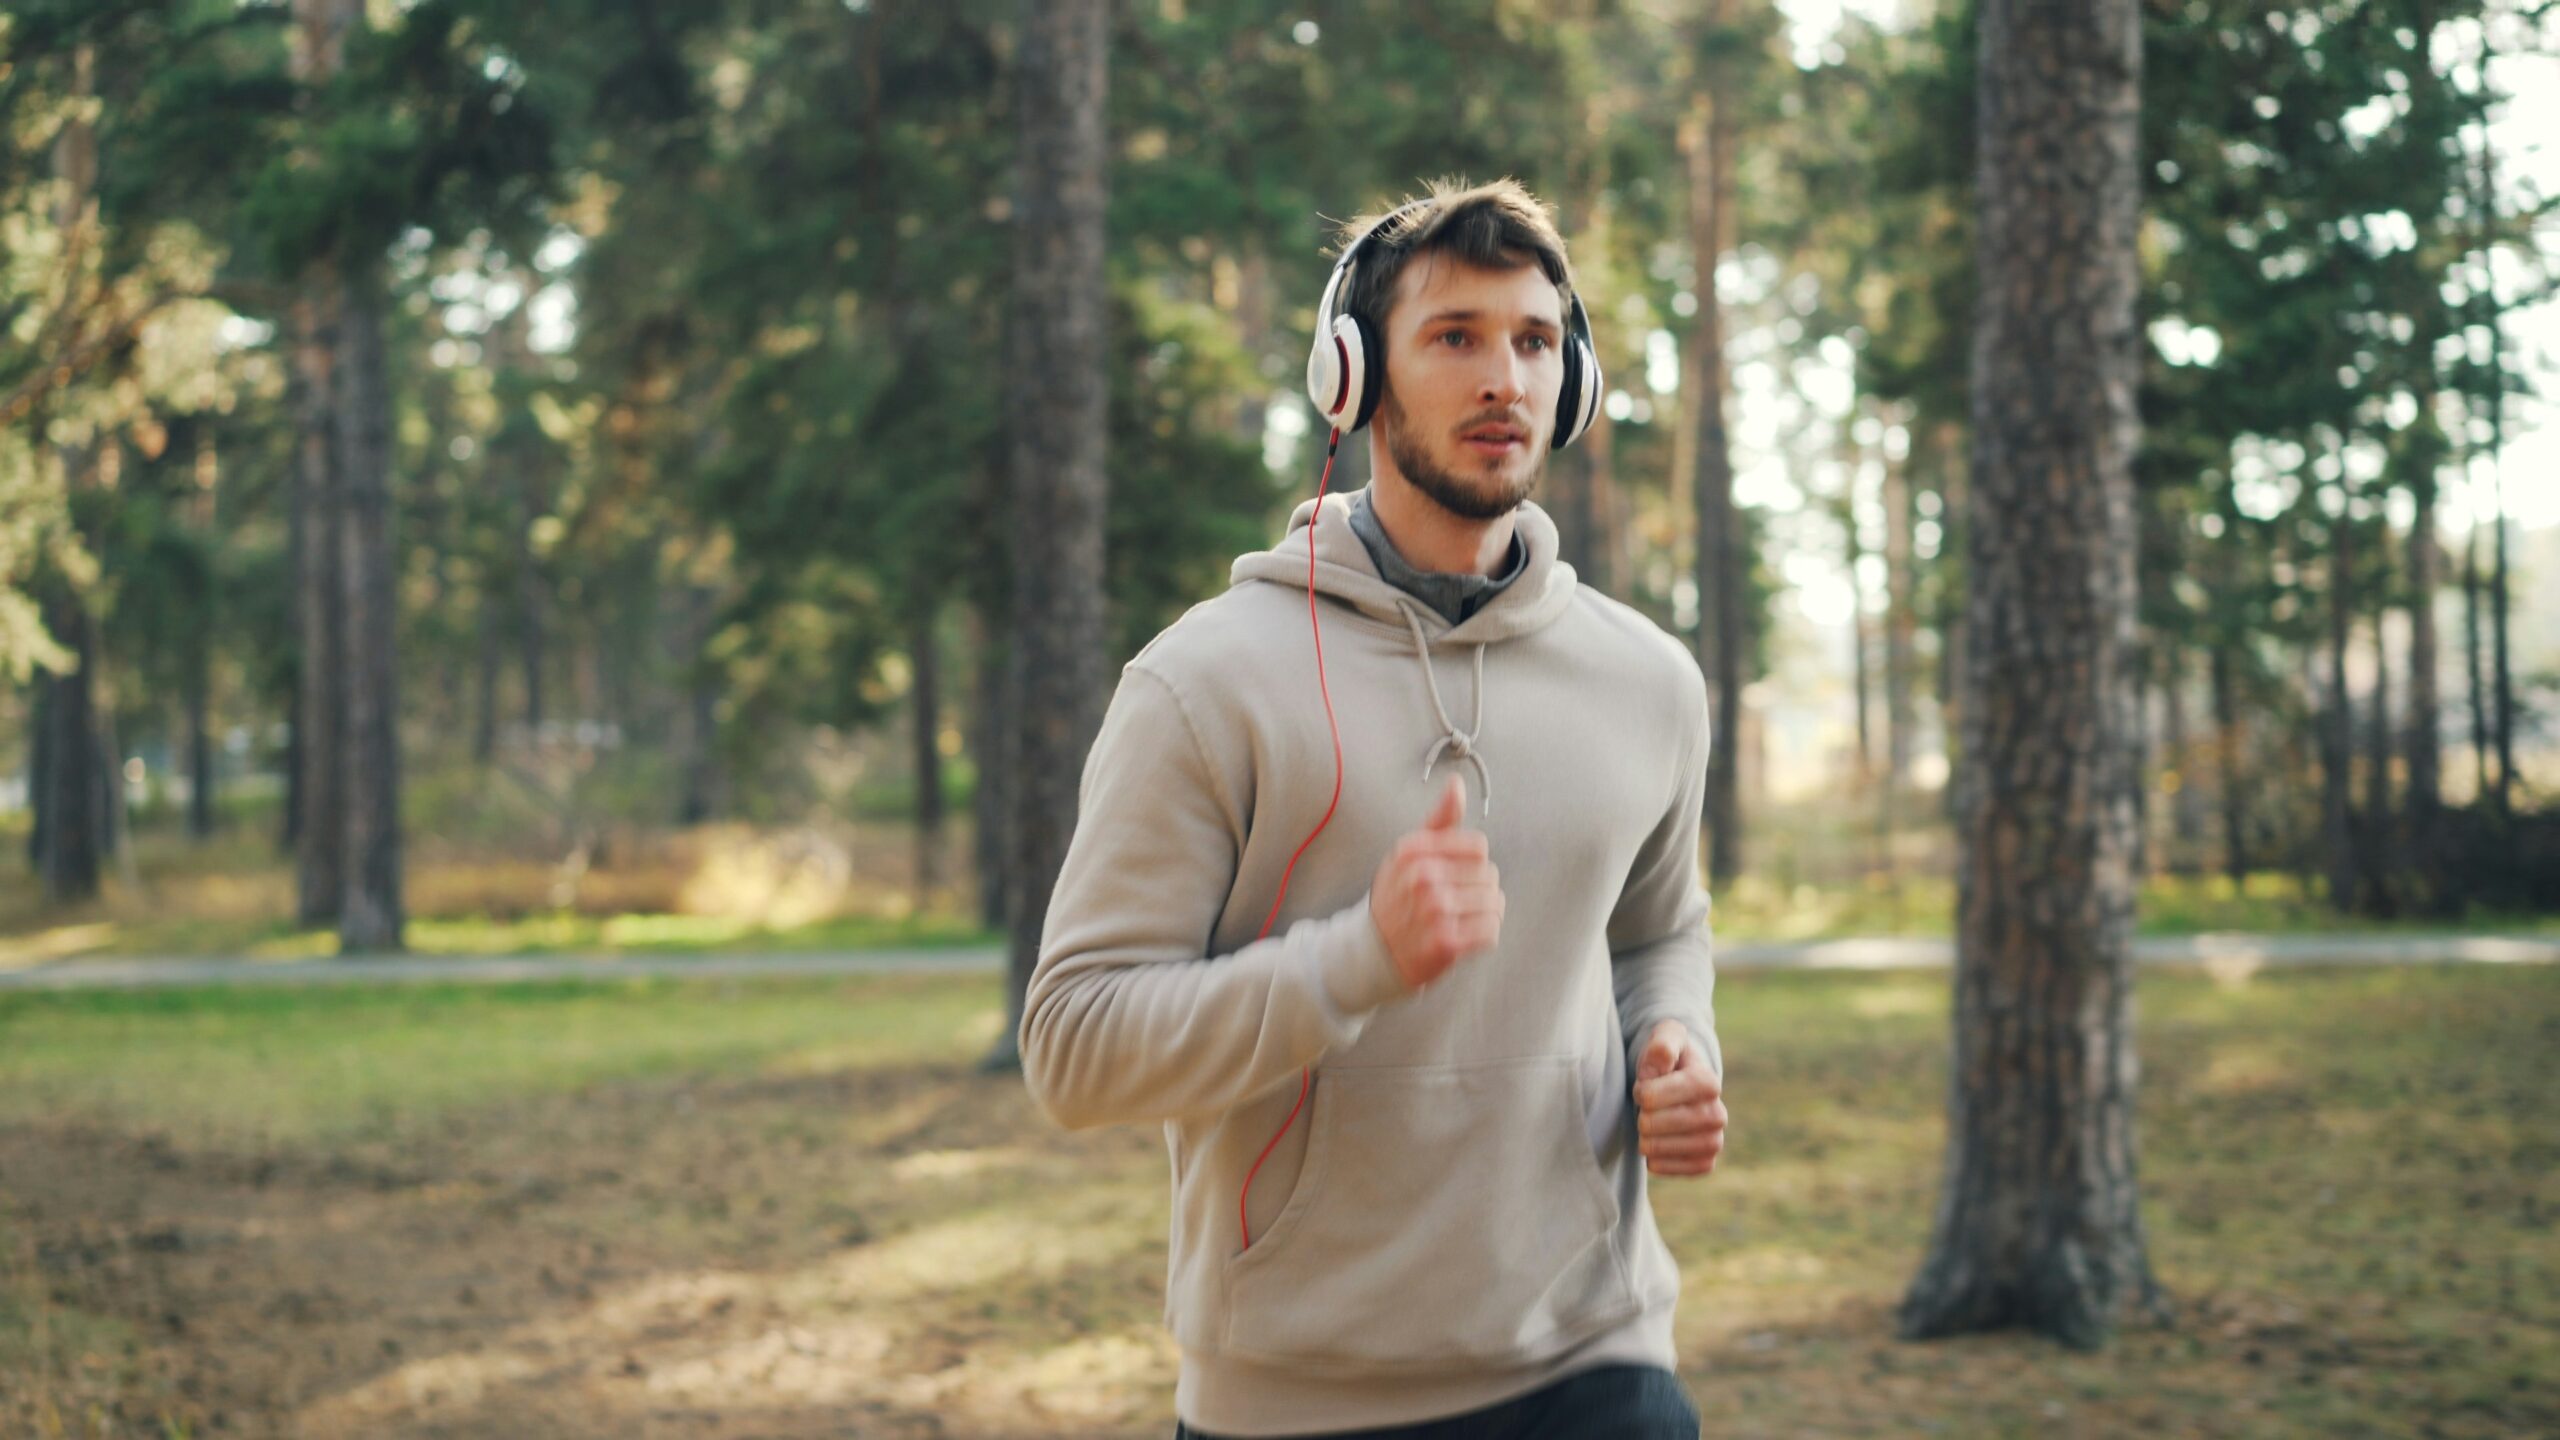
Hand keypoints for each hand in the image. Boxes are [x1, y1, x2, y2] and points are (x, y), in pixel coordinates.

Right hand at [1368, 774, 1504, 991]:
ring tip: (1460, 919)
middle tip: (1454, 902)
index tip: (1454, 875)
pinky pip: (1491, 930)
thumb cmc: (1398, 897)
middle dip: (1478, 889)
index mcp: (1414, 851)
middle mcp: (1423, 877)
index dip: (1472, 863)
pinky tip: (1463, 936)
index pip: (1478, 848)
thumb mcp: (1409, 853)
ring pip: (1494, 903)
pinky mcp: (1446, 942)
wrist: (1374, 951)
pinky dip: (1484, 936)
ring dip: (1484, 913)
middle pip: (1489, 875)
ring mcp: (1434, 910)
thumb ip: (1439, 820)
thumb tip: (1456, 784)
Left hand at [1633, 1020, 1725, 1177]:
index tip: (1641, 1088)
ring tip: (1645, 1133)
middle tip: (1643, 1112)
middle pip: (1663, 1125)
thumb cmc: (1667, 1058)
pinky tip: (1653, 1153)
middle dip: (1644, 1119)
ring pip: (1675, 1149)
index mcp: (1707, 1081)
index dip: (1641, 1094)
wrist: (1677, 1083)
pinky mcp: (1707, 1160)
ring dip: (1651, 1143)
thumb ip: (1662, 1044)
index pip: (1655, 1097)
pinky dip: (1664, 1164)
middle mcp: (1718, 1113)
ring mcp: (1715, 1139)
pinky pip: (1687, 1170)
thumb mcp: (1664, 1038)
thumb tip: (1663, 1059)